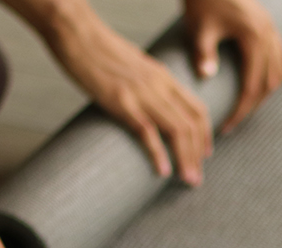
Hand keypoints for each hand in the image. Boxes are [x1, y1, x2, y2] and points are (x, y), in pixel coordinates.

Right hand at [49, 19, 212, 184]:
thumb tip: (148, 102)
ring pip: (177, 130)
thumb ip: (146, 83)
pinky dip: (158, 154)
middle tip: (195, 179)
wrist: (76, 33)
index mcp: (163, 76)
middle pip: (191, 124)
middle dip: (197, 155)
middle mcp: (159, 84)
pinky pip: (147, 131)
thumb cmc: (98, 50)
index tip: (204, 155)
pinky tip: (162, 171)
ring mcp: (141, 93)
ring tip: (186, 179)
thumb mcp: (133, 65)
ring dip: (185, 159)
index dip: (205, 135)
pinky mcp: (121, 101)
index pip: (197, 109)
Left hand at [185, 0, 281, 133]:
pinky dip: (273, 75)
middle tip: (234, 121)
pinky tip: (260, 85)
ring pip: (278, 72)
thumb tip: (206, 77)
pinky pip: (279, 58)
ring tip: (245, 107)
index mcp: (254, 37)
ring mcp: (272, 30)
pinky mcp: (269, 26)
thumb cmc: (203, 0)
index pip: (252, 85)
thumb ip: (204, 53)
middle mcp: (268, 34)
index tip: (227, 126)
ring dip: (264, 93)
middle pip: (269, 83)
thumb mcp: (200, 28)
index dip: (240, 110)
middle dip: (253, 106)